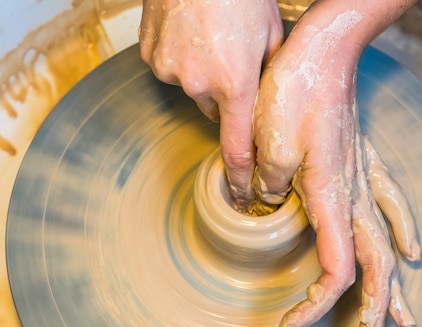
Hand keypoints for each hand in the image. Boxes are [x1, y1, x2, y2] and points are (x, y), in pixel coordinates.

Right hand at [139, 0, 283, 208]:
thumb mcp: (271, 33)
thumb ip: (271, 76)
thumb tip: (271, 104)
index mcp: (235, 84)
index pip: (236, 151)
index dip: (241, 179)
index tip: (243, 198)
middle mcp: (198, 85)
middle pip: (215, 111)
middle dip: (226, 96)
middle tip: (233, 62)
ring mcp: (169, 70)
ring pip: (192, 88)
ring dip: (202, 74)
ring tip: (211, 38)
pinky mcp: (150, 56)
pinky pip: (170, 68)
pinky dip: (181, 58)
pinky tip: (190, 32)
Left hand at [251, 0, 418, 326]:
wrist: (321, 49)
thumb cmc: (293, 91)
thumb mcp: (266, 145)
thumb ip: (266, 188)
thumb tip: (260, 207)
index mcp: (332, 199)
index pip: (336, 272)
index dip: (317, 307)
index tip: (290, 325)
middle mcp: (354, 196)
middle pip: (375, 272)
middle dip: (372, 318)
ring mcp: (362, 179)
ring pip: (388, 247)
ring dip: (396, 289)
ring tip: (406, 322)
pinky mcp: (359, 162)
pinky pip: (390, 206)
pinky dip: (401, 234)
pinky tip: (414, 250)